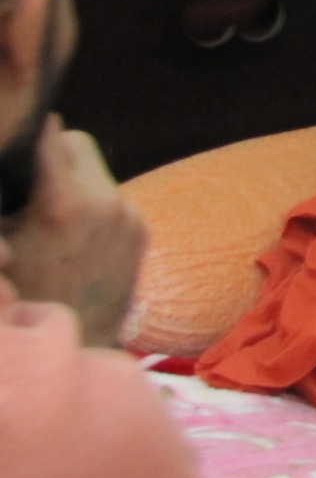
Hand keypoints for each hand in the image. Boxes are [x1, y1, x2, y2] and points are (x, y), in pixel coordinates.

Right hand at [0, 118, 145, 347]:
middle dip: (48, 151)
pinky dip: (88, 201)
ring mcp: (129, 216)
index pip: (51, 135)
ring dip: (69, 177)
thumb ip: (6, 200)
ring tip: (44, 208)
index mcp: (65, 204)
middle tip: (24, 175)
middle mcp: (106, 203)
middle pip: (77, 142)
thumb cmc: (23, 295)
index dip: (28, 132)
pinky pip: (110, 195)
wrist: (76, 346)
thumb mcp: (2, 245)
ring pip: (94, 168)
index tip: (14, 133)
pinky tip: (68, 228)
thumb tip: (6, 161)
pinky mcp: (141, 230)